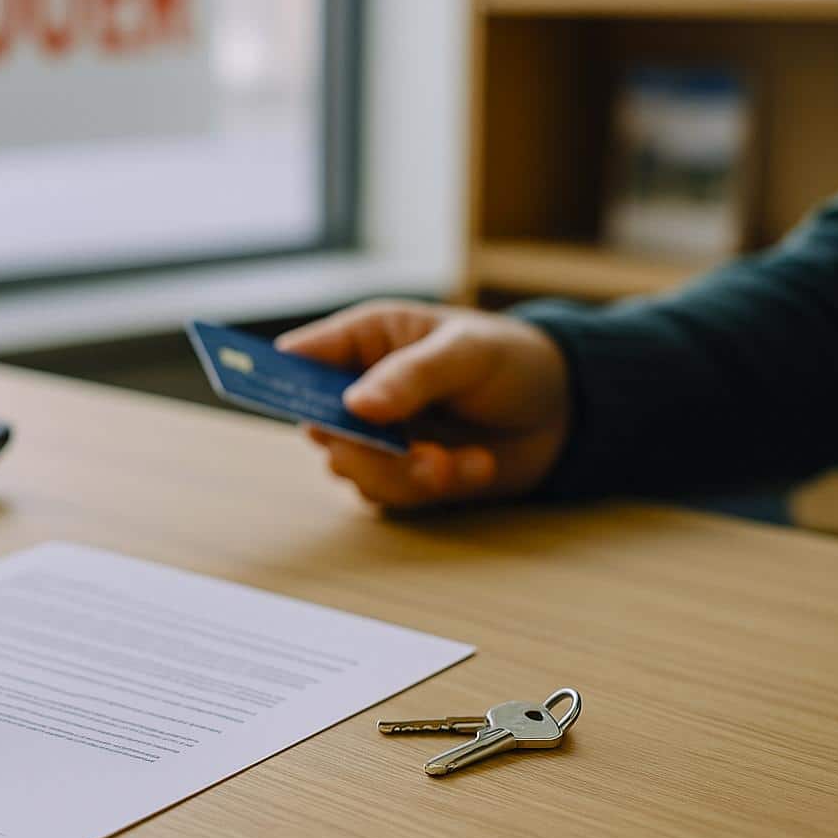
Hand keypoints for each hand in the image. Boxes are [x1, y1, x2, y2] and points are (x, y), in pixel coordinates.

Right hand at [277, 301, 569, 507]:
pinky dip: (434, 490)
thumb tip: (355, 405)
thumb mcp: (466, 352)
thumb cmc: (511, 360)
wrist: (564, 413)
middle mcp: (361, 390)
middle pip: (320, 428)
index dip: (278, 380)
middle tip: (420, 454)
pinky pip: (390, 497)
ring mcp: (380, 436)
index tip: (273, 400)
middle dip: (367, 449)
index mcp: (365, 340)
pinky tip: (477, 467)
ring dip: (407, 475)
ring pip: (353, 470)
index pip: (300, 358)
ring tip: (459, 463)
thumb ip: (411, 375)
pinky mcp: (405, 475)